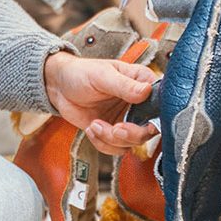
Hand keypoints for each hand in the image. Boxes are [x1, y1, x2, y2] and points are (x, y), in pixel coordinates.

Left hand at [44, 51, 159, 155]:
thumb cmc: (81, 73)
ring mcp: (126, 119)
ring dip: (111, 139)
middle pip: (149, 130)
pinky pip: (115, 148)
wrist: (59, 86)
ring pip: (131, 142)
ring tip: (95, 125)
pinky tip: (91, 128)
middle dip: (131, 134)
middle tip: (115, 129)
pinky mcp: (112, 131)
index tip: (142, 123)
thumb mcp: (102, 75)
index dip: (156, 118)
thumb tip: (146, 91)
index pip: (162, 105)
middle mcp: (138, 104)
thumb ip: (124, 85)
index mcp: (142, 83)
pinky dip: (102, 143)